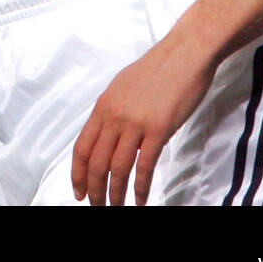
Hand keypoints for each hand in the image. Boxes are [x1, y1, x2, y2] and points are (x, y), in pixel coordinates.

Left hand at [71, 34, 216, 205]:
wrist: (184, 53)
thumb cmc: (158, 68)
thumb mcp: (123, 86)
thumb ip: (113, 111)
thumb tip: (108, 134)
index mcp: (104, 105)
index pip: (81, 147)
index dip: (77, 174)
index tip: (78, 191)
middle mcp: (115, 115)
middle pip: (96, 163)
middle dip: (94, 191)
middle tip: (97, 206)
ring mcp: (136, 123)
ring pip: (118, 169)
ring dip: (116, 195)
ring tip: (117, 208)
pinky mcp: (158, 129)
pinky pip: (145, 166)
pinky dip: (140, 188)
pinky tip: (140, 199)